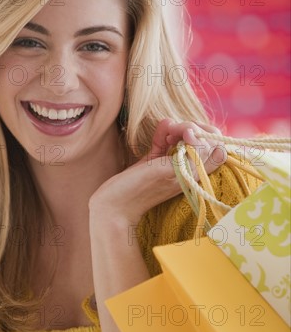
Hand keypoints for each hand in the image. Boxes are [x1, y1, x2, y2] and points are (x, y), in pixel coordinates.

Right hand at [89, 118, 225, 225]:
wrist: (114, 204)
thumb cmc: (142, 191)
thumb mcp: (171, 172)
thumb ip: (190, 156)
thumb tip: (198, 134)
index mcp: (195, 176)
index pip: (216, 150)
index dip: (207, 136)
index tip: (190, 135)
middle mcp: (186, 169)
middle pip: (201, 140)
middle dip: (191, 128)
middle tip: (178, 131)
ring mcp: (171, 163)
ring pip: (183, 137)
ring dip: (177, 127)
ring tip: (167, 130)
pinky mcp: (155, 159)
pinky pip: (166, 140)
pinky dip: (165, 131)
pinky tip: (162, 128)